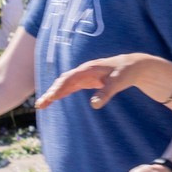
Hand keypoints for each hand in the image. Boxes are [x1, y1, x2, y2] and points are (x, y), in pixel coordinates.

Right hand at [39, 54, 160, 110]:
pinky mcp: (86, 81)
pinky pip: (70, 87)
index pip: (69, 79)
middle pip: (62, 81)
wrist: (132, 66)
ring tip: (41, 105)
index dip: (59, 88)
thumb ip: (106, 93)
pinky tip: (53, 100)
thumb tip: (94, 105)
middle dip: (51, 92)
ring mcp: (83, 76)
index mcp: (88, 69)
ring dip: (53, 93)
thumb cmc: (125, 72)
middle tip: (40, 105)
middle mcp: (83, 71)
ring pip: (64, 84)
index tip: (51, 98)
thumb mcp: (118, 83)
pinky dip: (61, 93)